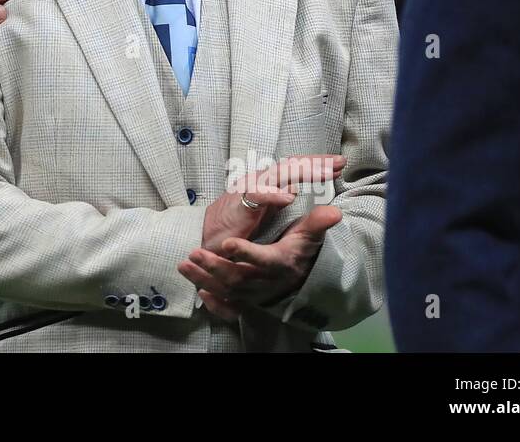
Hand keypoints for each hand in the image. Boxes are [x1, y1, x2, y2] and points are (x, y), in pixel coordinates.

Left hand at [180, 205, 342, 315]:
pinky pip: (229, 307)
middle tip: (195, 253)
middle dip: (215, 267)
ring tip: (184, 265)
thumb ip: (317, 224)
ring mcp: (254, 293)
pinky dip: (215, 303)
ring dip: (205, 279)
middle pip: (238, 278)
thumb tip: (335, 212)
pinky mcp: (246, 300)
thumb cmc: (299, 250)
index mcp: (279, 263)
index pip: (263, 260)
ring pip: (227, 290)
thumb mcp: (308, 236)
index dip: (246, 253)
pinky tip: (201, 293)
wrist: (299, 276)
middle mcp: (265, 281)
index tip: (228, 243)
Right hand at [196, 154, 343, 254]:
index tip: (339, 164)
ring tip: (324, 172)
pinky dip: (272, 195)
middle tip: (340, 162)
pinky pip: (257, 196)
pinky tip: (289, 197)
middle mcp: (258, 181)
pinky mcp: (238, 206)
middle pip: (290, 166)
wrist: (207, 239)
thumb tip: (293, 188)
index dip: (316, 165)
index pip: (294, 168)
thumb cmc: (233, 224)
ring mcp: (248, 190)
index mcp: (265, 183)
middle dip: (316, 163)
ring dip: (302, 172)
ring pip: (277, 175)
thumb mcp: (261, 210)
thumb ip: (276, 198)